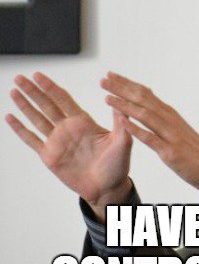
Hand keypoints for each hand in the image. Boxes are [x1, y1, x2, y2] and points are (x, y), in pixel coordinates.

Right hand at [5, 72, 132, 219]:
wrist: (107, 188)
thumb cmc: (117, 165)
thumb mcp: (123, 141)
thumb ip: (121, 123)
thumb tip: (121, 104)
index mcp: (84, 122)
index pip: (63, 99)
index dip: (50, 87)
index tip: (39, 75)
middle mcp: (68, 128)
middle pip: (46, 105)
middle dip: (33, 91)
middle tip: (19, 77)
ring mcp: (57, 141)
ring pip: (37, 119)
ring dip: (25, 105)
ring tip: (14, 91)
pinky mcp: (50, 156)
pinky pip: (32, 140)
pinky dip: (21, 129)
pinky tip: (10, 118)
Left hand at [101, 71, 198, 191]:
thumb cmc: (194, 149)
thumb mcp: (177, 128)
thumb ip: (163, 115)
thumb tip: (150, 101)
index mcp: (169, 113)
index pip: (145, 93)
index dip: (127, 84)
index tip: (111, 76)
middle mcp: (169, 119)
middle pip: (142, 99)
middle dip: (121, 88)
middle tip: (104, 79)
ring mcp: (170, 134)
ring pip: (144, 115)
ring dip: (124, 105)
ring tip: (106, 98)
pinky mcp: (170, 151)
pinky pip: (150, 138)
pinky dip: (135, 129)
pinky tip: (122, 122)